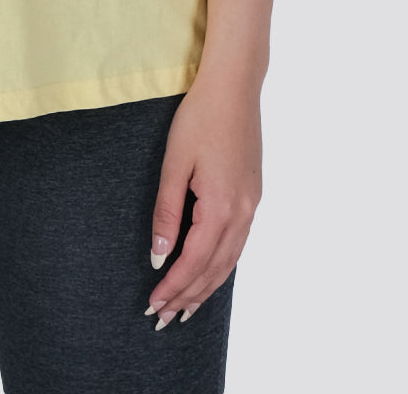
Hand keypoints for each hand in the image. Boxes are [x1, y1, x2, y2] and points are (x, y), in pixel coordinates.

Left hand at [146, 71, 262, 327]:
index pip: (193, 261)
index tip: (154, 305)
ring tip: (186, 308)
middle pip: (214, 269)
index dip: (173, 286)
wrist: (234, 88)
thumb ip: (167, 212)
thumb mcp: (174, 163)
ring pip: (229, 260)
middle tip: (165, 320)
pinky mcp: (254, 195)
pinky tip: (210, 272)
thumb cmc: (200, 118)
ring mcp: (252, 205)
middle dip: (189, 297)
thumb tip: (159, 254)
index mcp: (220, 207)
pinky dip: (222, 265)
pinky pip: (238, 244)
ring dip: (207, 287)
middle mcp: (242, 213)